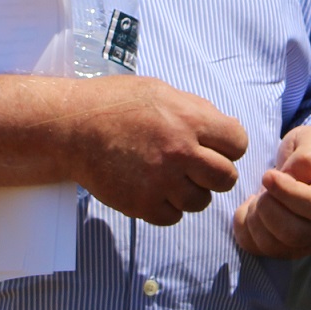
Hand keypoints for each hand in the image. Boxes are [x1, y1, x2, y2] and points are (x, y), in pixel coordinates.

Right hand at [71, 76, 246, 224]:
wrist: (72, 128)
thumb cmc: (116, 104)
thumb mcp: (161, 92)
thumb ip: (198, 110)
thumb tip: (232, 128)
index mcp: (189, 119)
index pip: (238, 143)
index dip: (228, 146)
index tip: (212, 145)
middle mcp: (180, 152)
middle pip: (226, 178)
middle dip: (215, 173)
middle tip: (195, 167)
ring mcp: (161, 181)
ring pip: (201, 201)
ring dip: (190, 192)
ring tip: (169, 177)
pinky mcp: (142, 204)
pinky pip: (173, 217)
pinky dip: (167, 207)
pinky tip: (153, 189)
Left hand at [233, 126, 310, 258]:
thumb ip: (307, 155)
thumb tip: (290, 176)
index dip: (288, 193)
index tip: (268, 175)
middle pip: (295, 234)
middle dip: (269, 208)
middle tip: (264, 185)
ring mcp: (305, 242)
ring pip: (275, 246)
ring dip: (256, 218)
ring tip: (259, 195)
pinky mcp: (284, 248)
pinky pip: (257, 249)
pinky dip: (244, 228)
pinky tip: (250, 207)